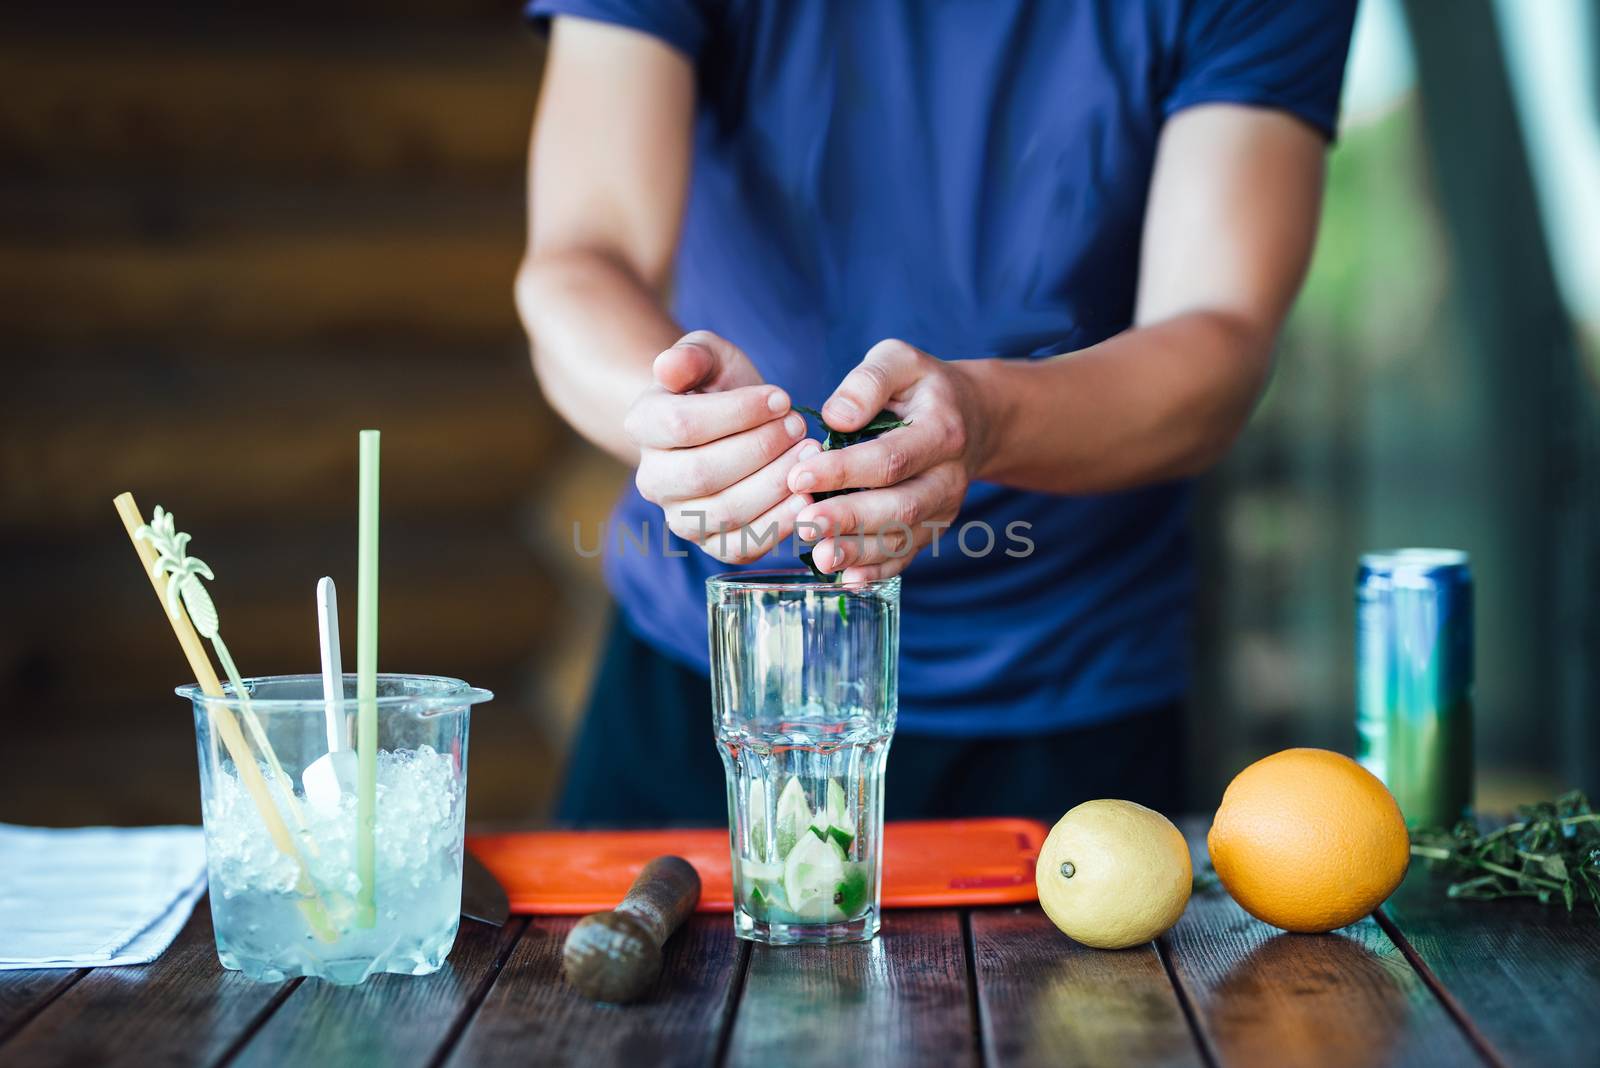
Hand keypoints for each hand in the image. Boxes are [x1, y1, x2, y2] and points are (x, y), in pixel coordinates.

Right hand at [625, 331, 816, 562]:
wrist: (727, 427)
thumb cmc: (718, 385)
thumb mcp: (709, 355)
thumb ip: (691, 354)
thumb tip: (668, 368)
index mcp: (643, 425)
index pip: (683, 424)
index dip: (738, 412)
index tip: (781, 398)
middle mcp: (652, 479)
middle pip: (703, 473)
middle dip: (761, 449)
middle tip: (799, 427)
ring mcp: (680, 517)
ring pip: (725, 512)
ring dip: (775, 484)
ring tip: (809, 455)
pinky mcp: (713, 544)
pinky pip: (742, 546)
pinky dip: (778, 525)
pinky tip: (806, 497)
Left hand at [788, 339, 990, 581]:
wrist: (972, 417)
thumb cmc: (921, 387)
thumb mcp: (899, 361)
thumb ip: (867, 381)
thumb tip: (836, 417)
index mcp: (942, 431)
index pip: (890, 458)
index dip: (844, 470)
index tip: (799, 476)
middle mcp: (949, 477)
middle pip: (900, 506)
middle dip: (850, 518)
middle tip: (806, 523)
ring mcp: (942, 510)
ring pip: (902, 538)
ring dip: (859, 551)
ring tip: (819, 556)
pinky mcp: (931, 530)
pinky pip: (905, 557)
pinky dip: (877, 572)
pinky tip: (846, 581)